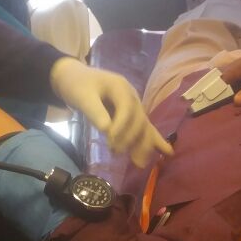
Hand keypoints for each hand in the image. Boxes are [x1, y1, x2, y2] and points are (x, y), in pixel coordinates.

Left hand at [50, 58, 172, 166]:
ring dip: (143, 144)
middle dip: (131, 138)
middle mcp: (131, 95)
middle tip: (116, 153)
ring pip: (144, 125)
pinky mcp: (131, 113)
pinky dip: (153, 139)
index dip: (121, 126)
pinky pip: (144, 127)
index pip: (126, 108)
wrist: (74, 77)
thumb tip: (106, 130)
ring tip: (139, 164)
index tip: (110, 141)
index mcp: (120, 87)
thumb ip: (94, 112)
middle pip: (139, 118)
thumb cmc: (77, 85)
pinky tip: (167, 152)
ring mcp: (133, 104)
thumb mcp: (82, 96)